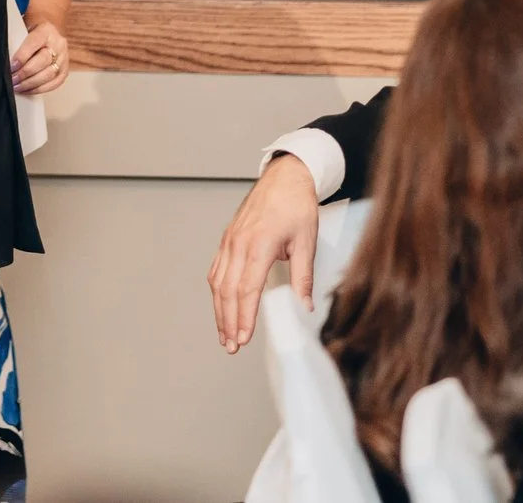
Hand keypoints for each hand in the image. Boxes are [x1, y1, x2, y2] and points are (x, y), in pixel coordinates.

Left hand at [11, 19, 68, 94]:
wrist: (48, 35)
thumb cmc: (33, 32)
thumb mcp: (24, 29)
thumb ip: (16, 41)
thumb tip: (6, 58)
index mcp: (46, 30)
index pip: (34, 43)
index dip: (22, 56)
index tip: (12, 66)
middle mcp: (58, 43)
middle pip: (43, 60)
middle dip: (26, 73)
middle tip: (13, 79)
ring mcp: (63, 58)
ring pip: (49, 74)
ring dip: (31, 84)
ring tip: (18, 86)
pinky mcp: (64, 70)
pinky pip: (54, 83)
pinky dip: (40, 89)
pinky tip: (28, 90)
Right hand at [207, 153, 320, 352]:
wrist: (286, 176)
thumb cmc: (297, 205)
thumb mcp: (306, 242)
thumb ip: (303, 277)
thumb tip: (305, 306)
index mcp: (259, 245)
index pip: (247, 289)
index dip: (244, 317)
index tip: (243, 338)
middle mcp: (239, 243)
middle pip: (227, 291)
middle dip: (228, 321)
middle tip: (231, 345)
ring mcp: (230, 240)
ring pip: (217, 282)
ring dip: (219, 310)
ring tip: (224, 334)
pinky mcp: (228, 238)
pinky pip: (216, 269)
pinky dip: (216, 291)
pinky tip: (220, 305)